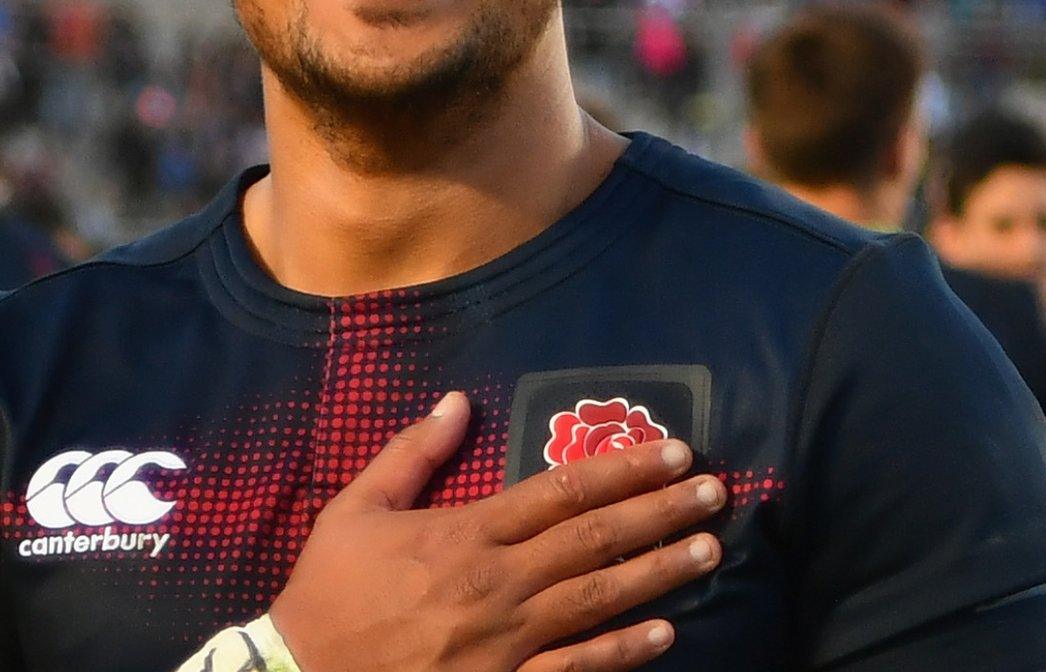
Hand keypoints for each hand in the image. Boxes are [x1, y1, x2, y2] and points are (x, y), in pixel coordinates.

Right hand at [270, 392, 726, 671]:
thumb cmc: (329, 592)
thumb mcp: (356, 508)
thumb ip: (413, 454)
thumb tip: (460, 401)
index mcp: (467, 533)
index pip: (562, 490)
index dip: (624, 468)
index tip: (673, 452)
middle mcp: (497, 583)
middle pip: (595, 539)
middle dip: (661, 512)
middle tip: (716, 491)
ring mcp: (505, 641)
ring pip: (598, 600)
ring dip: (659, 573)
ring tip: (709, 550)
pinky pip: (573, 670)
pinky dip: (621, 652)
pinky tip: (665, 633)